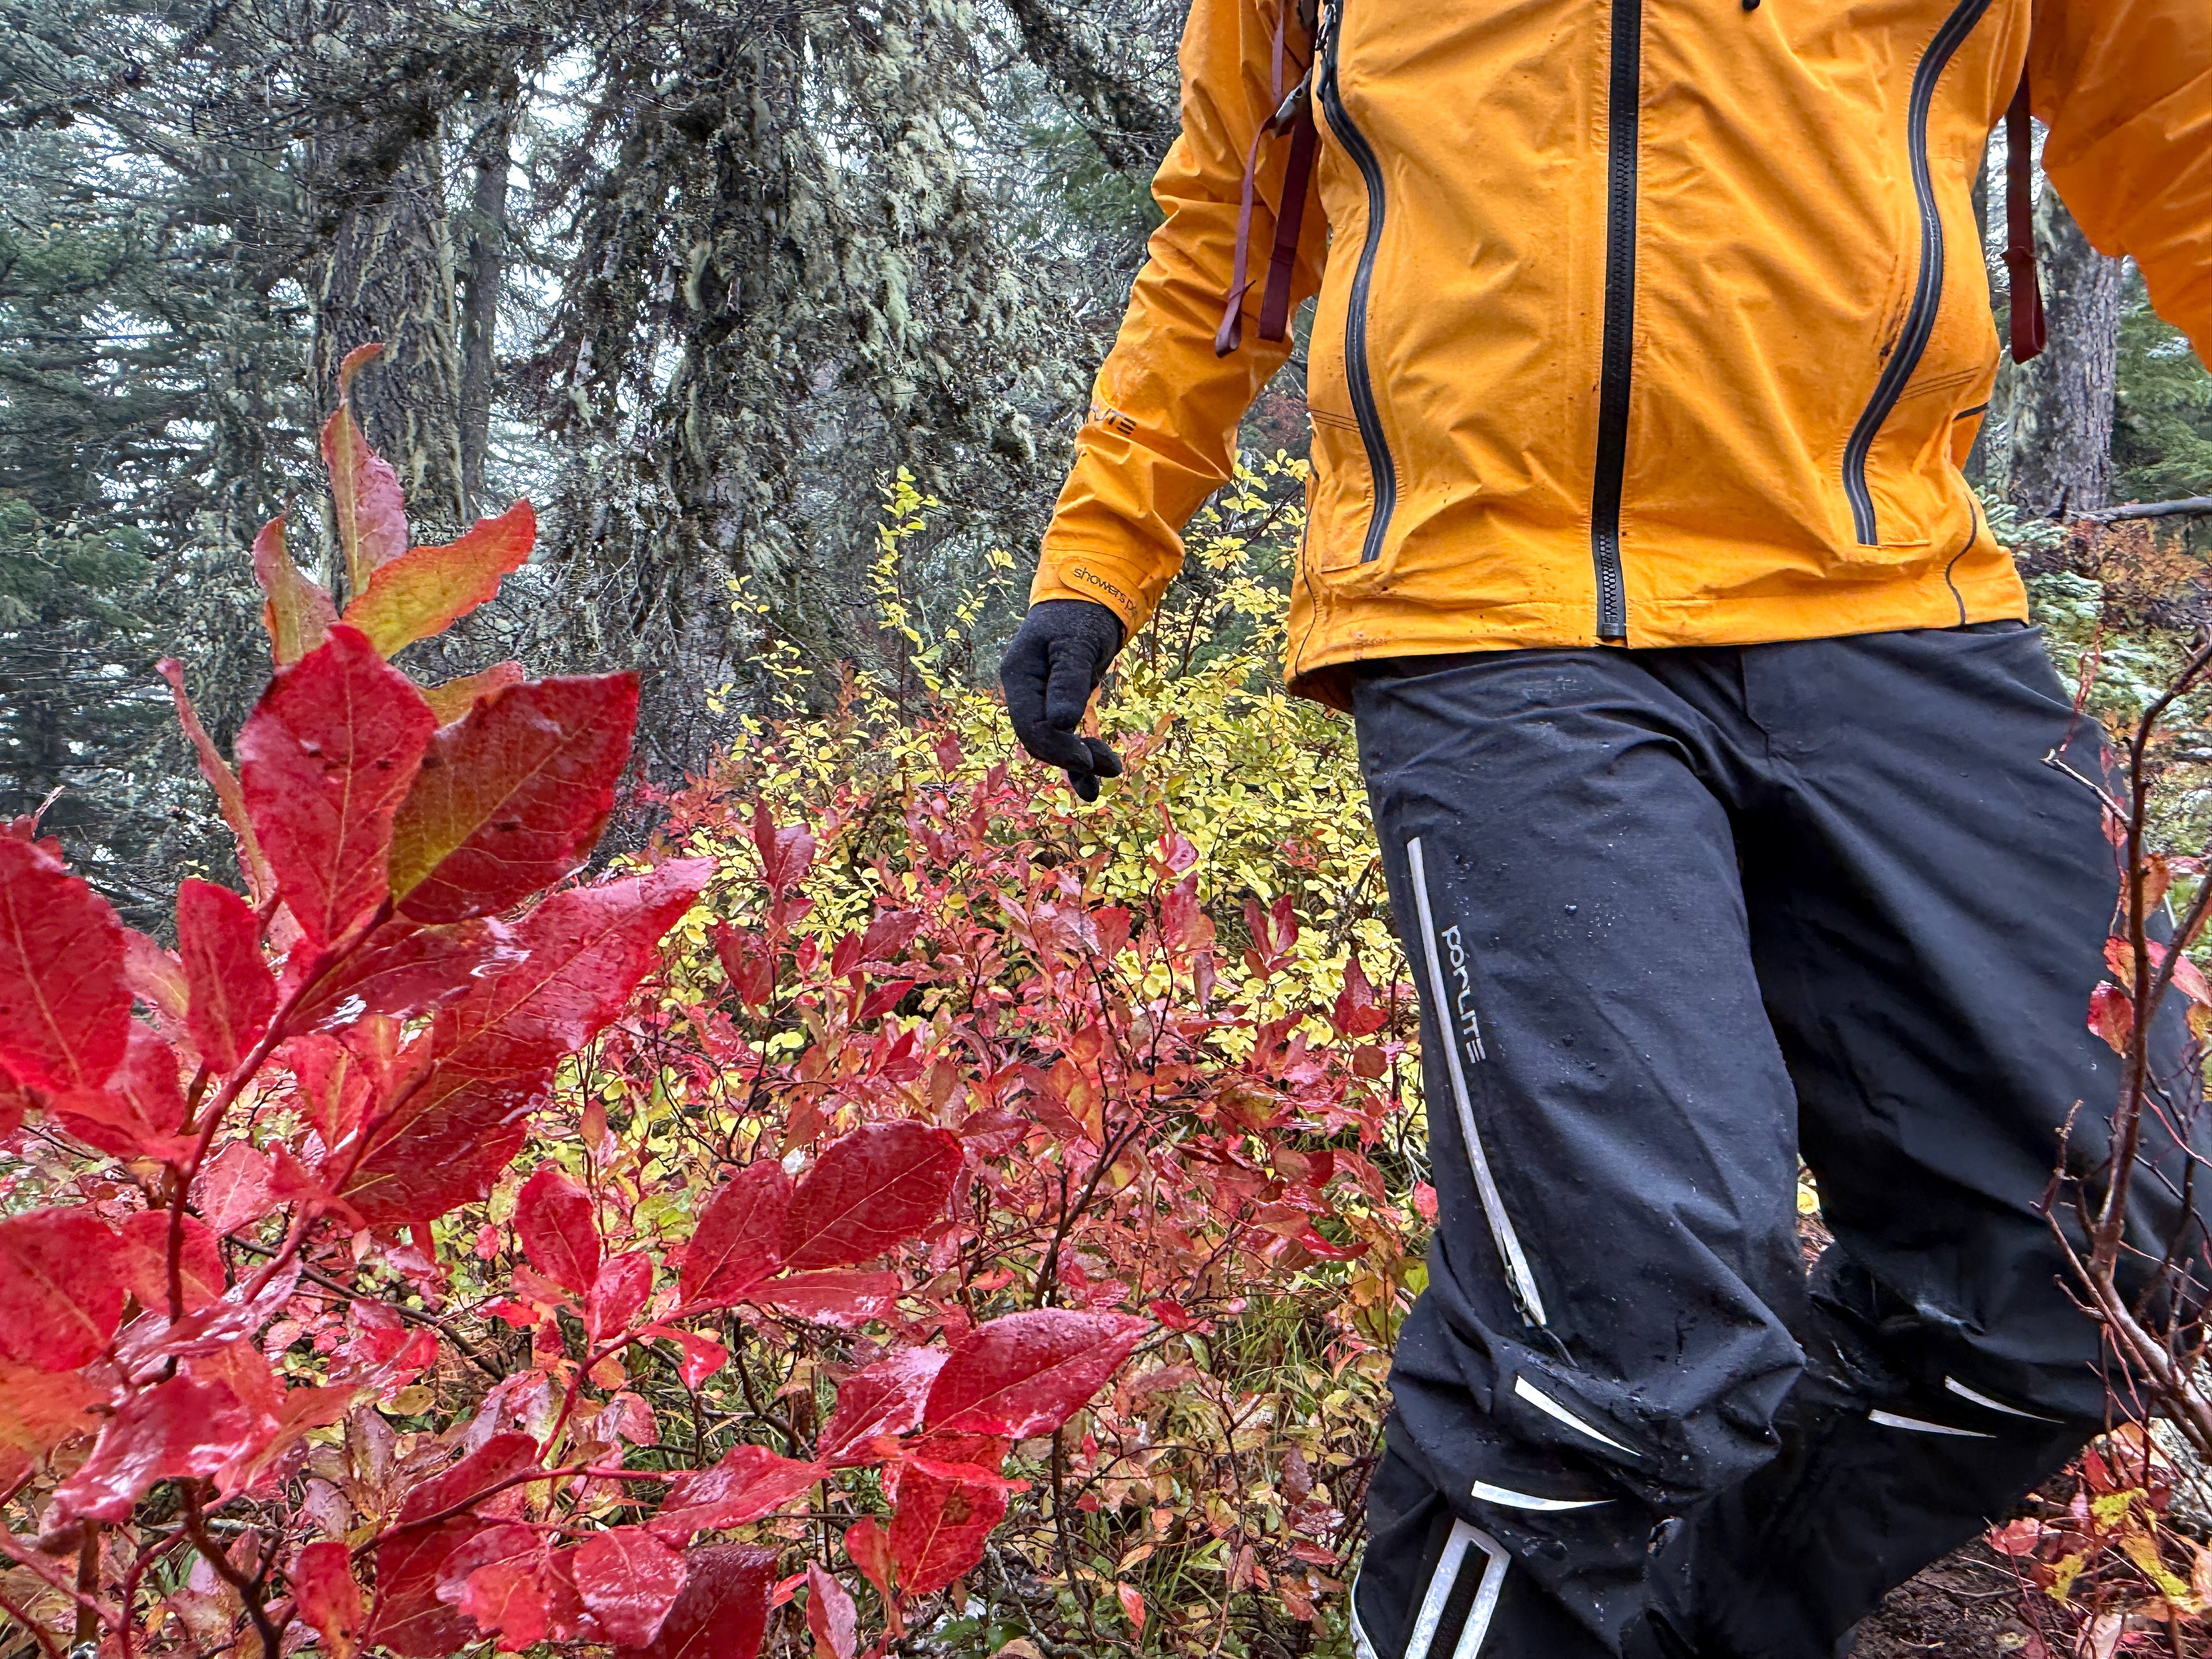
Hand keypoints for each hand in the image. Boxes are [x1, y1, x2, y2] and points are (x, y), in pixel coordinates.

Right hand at [1000, 599, 1125, 800]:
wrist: (1092, 598)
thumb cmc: (1082, 615)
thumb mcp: (1077, 643)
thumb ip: (1069, 682)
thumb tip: (1062, 723)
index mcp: (1019, 676)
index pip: (1031, 726)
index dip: (1058, 748)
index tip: (1088, 760)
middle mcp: (1026, 692)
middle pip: (1040, 740)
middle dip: (1072, 757)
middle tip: (1109, 766)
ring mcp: (1042, 700)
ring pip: (1054, 744)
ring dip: (1079, 763)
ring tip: (1111, 773)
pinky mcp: (1061, 705)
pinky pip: (1066, 739)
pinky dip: (1080, 760)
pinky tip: (1093, 782)